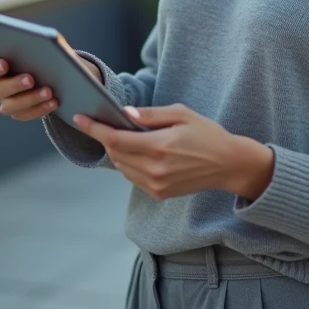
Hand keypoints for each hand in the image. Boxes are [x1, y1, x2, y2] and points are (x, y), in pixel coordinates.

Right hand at [0, 43, 102, 120]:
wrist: (53, 74)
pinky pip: (26, 114)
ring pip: (11, 105)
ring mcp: (6, 101)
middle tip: (30, 79)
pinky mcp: (19, 112)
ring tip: (48, 91)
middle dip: (14, 84)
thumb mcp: (43, 46)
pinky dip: (41, 108)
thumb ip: (38, 43)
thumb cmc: (43, 54)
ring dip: (30, 98)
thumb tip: (48, 40)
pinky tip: (54, 101)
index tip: (4, 63)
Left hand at [73, 104, 274, 201]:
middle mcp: (154, 169)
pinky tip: (141, 153)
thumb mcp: (181, 114)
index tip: (80, 118)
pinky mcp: (159, 193)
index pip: (115, 139)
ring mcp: (156, 185)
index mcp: (159, 146)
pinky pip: (133, 177)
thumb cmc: (207, 134)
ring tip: (128, 138)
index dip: (94, 129)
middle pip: (115, 153)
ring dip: (118, 152)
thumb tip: (124, 114)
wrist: (228, 164)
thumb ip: (150, 115)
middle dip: (107, 137)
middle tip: (107, 123)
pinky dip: (130, 164)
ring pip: (122, 166)